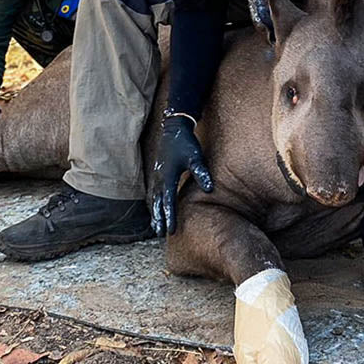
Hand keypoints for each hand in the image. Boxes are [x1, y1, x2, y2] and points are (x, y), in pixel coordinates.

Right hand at [150, 113, 213, 235]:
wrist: (173, 129)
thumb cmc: (186, 143)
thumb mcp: (196, 157)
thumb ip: (202, 172)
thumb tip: (209, 189)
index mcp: (168, 176)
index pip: (168, 201)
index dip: (169, 217)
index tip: (171, 230)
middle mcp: (160, 178)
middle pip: (158, 204)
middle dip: (159, 219)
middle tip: (161, 234)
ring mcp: (157, 176)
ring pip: (154, 199)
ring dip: (155, 213)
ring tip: (156, 227)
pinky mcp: (157, 174)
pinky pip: (154, 193)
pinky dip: (154, 204)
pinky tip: (156, 210)